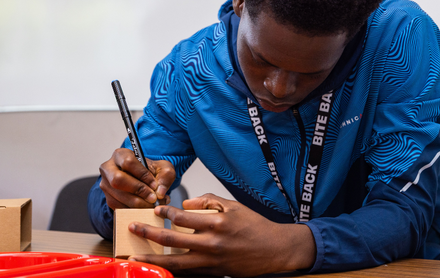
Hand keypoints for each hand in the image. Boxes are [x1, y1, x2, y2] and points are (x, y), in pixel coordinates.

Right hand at [99, 148, 175, 209]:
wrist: (144, 180)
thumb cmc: (152, 171)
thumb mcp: (163, 168)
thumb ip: (166, 176)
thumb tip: (160, 192)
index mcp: (120, 155)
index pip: (128, 163)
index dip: (142, 175)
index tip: (154, 185)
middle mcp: (108, 169)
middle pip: (118, 180)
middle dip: (138, 191)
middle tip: (153, 198)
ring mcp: (106, 185)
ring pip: (118, 196)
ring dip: (138, 204)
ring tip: (153, 204)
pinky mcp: (108, 199)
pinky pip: (119, 207)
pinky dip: (134, 210)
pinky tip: (146, 208)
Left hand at [127, 194, 316, 276]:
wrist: (274, 249)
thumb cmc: (256, 226)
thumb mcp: (234, 206)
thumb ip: (208, 201)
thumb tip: (186, 204)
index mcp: (217, 223)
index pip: (182, 217)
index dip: (166, 212)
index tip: (156, 210)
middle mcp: (212, 243)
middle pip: (172, 240)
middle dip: (149, 234)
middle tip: (133, 228)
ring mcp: (212, 261)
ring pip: (175, 262)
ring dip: (153, 259)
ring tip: (136, 257)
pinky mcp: (214, 273)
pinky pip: (188, 272)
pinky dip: (172, 270)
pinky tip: (160, 267)